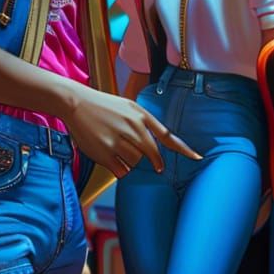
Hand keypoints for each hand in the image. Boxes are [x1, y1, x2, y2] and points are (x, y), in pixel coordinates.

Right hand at [61, 84, 200, 177]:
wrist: (76, 103)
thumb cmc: (103, 105)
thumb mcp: (129, 107)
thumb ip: (145, 122)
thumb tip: (157, 141)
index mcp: (141, 116)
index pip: (167, 135)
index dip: (183, 149)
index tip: (197, 158)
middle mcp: (133, 128)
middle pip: (152, 154)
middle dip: (153, 160)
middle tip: (151, 162)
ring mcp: (119, 141)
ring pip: (136, 163)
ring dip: (130, 160)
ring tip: (116, 146)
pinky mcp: (105, 153)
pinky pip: (121, 171)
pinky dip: (119, 168)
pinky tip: (110, 156)